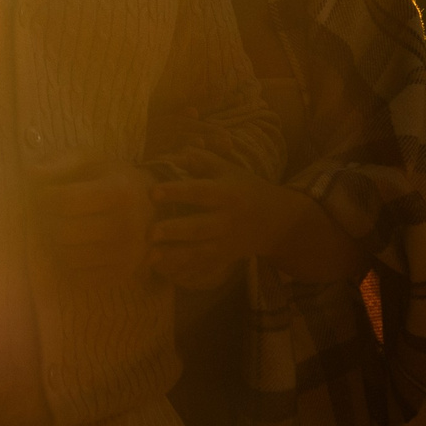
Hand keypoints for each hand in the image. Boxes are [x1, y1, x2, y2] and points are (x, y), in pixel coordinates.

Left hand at [31, 159, 157, 276]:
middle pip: (63, 231)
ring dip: (51, 243)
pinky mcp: (121, 275)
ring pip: (67, 256)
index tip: (40, 193)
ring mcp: (126, 255)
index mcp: (120, 192)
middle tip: (41, 213)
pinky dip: (65, 262)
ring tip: (53, 227)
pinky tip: (68, 245)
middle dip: (44, 221)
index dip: (42, 196)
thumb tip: (30, 174)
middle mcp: (127, 226)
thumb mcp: (89, 162)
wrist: (150, 206)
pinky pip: (78, 276)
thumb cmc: (111, 179)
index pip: (64, 201)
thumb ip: (59, 165)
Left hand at [148, 150, 294, 289]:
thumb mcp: (227, 170)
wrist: (275, 222)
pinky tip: (161, 271)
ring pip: (198, 251)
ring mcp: (225, 243)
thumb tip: (173, 154)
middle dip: (174, 231)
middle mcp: (226, 221)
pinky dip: (182, 271)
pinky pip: (201, 267)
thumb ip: (200, 160)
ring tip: (150, 257)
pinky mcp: (223, 259)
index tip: (152, 192)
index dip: (176, 192)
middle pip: (198, 227)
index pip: (199, 193)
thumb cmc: (243, 188)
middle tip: (149, 233)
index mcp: (226, 194)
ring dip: (173, 255)